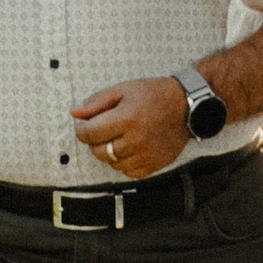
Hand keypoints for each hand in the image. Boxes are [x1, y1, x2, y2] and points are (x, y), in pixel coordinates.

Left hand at [71, 74, 191, 178]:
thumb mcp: (123, 90)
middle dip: (94, 141)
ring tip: (119, 138)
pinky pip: (129, 172)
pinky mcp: (155, 164)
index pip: (90, 134)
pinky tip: (130, 148)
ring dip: (109, 153)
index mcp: (127, 119)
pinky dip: (125, 163)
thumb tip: (76, 113)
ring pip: (113, 164)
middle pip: (99, 152)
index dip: (82, 130)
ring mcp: (147, 155)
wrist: (187, 106)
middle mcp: (137, 140)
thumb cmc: (155, 95)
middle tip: (102, 130)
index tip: (84, 125)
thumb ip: (97, 103)